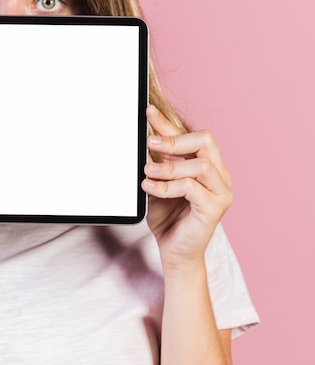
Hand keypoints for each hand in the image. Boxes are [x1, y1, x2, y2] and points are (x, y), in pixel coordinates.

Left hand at [142, 105, 232, 270]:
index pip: (191, 136)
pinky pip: (191, 187)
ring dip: (168, 167)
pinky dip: (167, 186)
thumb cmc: (168, 217)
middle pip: (205, 140)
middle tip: (150, 144)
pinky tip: (150, 188)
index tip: (148, 112)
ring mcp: (221, 192)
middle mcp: (219, 176)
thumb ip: (156, 162)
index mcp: (207, 166)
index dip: (169, 124)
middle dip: (174, 139)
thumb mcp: (157, 182)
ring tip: (147, 173)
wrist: (174, 252)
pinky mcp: (215, 208)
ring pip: (199, 164)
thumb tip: (144, 137)